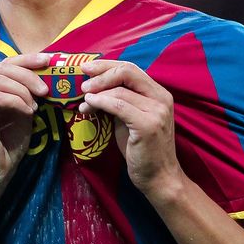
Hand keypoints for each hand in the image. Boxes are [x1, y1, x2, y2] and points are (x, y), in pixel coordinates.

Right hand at [0, 53, 49, 195]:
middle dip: (29, 74)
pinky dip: (18, 101)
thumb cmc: (8, 144)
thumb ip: (27, 94)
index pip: (4, 64)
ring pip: (0, 80)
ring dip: (24, 90)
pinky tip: (29, 112)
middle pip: (2, 67)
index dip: (27, 59)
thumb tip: (46, 76)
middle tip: (47, 88)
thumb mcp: (22, 113)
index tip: (48, 61)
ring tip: (37, 105)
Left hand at [79, 60, 183, 195]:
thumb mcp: (130, 119)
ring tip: (83, 102)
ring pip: (119, 90)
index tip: (86, 68)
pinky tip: (89, 106)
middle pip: (127, 72)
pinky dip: (100, 103)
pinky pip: (118, 106)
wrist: (159, 178)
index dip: (106, 65)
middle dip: (100, 74)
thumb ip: (119, 102)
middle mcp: (161, 98)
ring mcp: (157, 111)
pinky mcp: (148, 125)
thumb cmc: (143, 150)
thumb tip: (93, 89)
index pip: (131, 68)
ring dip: (96, 93)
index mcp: (159, 93)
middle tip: (82, 83)